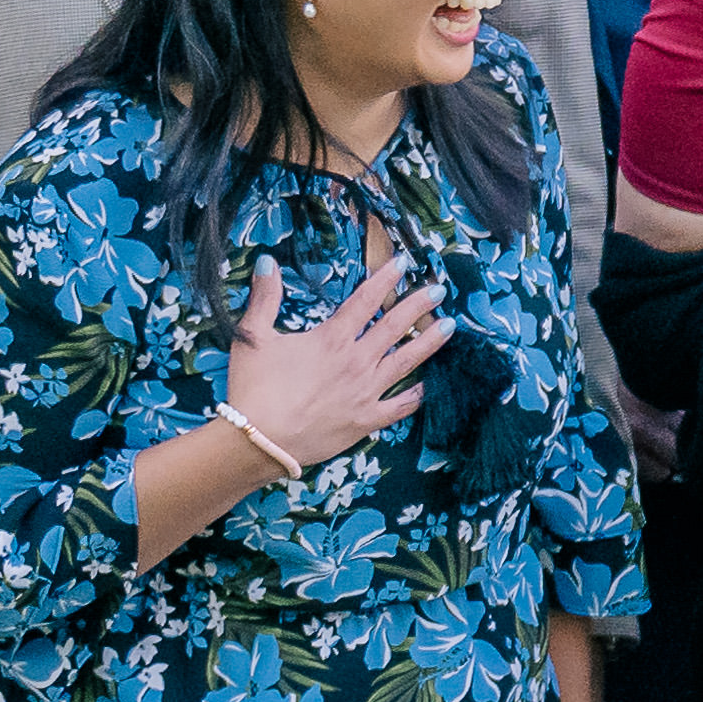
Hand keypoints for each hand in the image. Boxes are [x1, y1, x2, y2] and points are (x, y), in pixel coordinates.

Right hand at [217, 250, 454, 478]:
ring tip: (449, 326)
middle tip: (439, 289)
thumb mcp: (253, 337)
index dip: (385, 279)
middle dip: (419, 305)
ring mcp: (366, 392)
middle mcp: (356, 361)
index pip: (365, 301)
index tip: (403, 262)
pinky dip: (416, 396)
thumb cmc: (254, 389)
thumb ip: (264, 298)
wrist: (258, 441)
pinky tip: (428, 386)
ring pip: (406, 361)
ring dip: (429, 342)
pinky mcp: (367, 421)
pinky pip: (399, 407)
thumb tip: (267, 260)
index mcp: (332, 339)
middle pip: (395, 326)